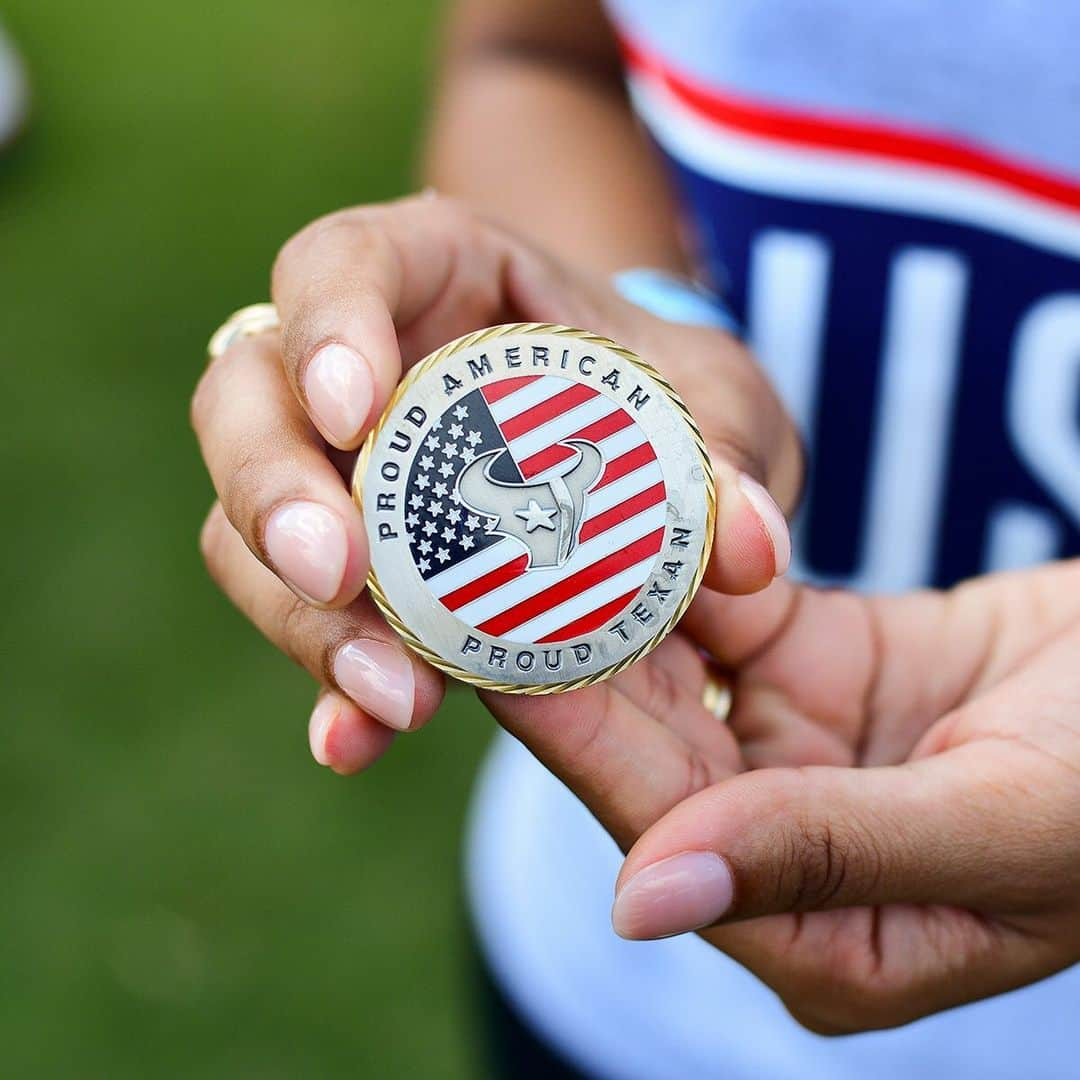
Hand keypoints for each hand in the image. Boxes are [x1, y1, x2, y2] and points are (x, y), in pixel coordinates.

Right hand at [192, 193, 800, 771]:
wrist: (656, 471)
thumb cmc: (670, 401)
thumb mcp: (718, 407)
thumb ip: (729, 460)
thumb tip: (746, 547)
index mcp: (438, 279)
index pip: (341, 264)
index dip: (325, 325)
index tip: (352, 410)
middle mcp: (363, 375)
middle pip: (249, 400)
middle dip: (272, 488)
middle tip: (335, 571)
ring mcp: (340, 476)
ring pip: (248, 525)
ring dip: (298, 614)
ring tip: (392, 694)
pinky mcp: (356, 575)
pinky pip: (307, 623)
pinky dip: (328, 684)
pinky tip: (356, 742)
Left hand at [481, 561, 1079, 1032]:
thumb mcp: (999, 824)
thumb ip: (824, 857)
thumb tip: (639, 902)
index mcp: (827, 936)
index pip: (664, 829)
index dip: (573, 742)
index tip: (488, 656)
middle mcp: (788, 846)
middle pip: (650, 744)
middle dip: (567, 659)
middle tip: (477, 570)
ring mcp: (797, 747)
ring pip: (679, 669)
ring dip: (608, 598)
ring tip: (525, 524)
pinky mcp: (815, 664)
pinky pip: (730, 608)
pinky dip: (683, 557)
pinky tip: (621, 507)